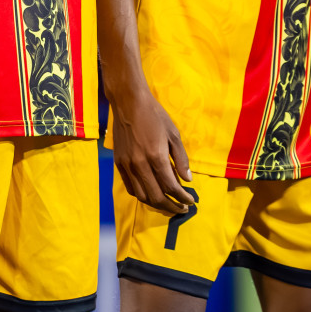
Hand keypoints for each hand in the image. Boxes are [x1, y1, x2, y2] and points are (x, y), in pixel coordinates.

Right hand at [109, 85, 195, 215]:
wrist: (128, 102)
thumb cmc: (155, 115)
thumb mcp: (174, 134)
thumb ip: (181, 159)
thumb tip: (187, 179)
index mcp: (156, 156)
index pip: (171, 186)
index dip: (183, 197)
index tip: (191, 201)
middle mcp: (140, 164)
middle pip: (156, 196)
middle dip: (172, 206)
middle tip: (182, 208)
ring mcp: (127, 165)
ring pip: (142, 195)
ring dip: (157, 204)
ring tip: (168, 205)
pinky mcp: (119, 163)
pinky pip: (130, 187)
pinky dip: (142, 195)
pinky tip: (151, 194)